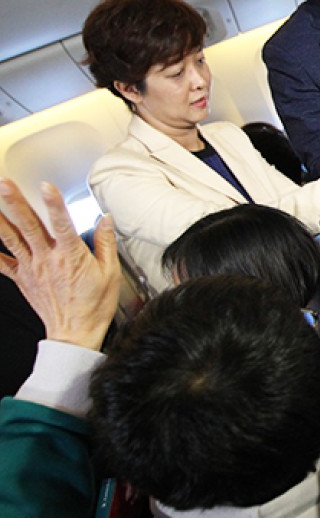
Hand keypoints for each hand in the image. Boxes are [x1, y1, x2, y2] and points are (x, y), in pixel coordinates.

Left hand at [0, 180, 119, 351]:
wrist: (75, 333)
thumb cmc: (94, 305)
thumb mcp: (110, 273)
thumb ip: (106, 243)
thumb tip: (106, 220)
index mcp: (71, 256)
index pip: (61, 223)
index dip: (54, 203)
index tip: (46, 186)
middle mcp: (47, 259)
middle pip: (28, 225)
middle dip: (16, 202)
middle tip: (5, 185)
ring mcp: (31, 268)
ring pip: (11, 239)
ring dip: (1, 219)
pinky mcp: (22, 278)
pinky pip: (2, 263)